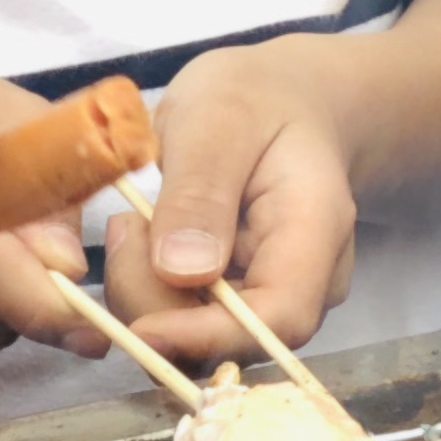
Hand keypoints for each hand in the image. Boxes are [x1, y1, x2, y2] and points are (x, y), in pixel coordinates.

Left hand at [108, 35, 362, 361]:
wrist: (282, 102)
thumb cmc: (254, 100)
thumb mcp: (218, 118)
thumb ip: (200, 191)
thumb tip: (180, 272)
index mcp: (316, 229)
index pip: (278, 317)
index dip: (208, 336)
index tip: (140, 327)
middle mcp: (307, 280)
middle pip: (232, 339)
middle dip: (157, 304)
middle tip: (124, 227)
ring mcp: (275, 298)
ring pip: (201, 341)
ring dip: (146, 296)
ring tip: (135, 223)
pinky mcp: (240, 306)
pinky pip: (187, 325)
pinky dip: (150, 293)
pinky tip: (146, 240)